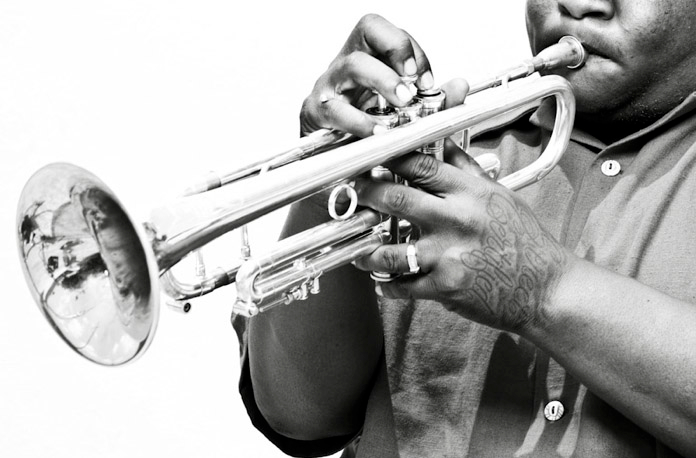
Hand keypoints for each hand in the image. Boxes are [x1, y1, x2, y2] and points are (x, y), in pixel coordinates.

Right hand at [300, 14, 465, 137]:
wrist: (324, 157)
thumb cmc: (358, 127)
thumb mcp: (399, 110)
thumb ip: (432, 99)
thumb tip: (459, 87)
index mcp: (366, 57)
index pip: (385, 31)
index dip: (409, 48)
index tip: (425, 79)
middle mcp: (346, 64)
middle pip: (368, 32)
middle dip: (398, 52)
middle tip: (414, 85)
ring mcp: (329, 85)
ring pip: (352, 65)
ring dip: (383, 81)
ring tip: (402, 104)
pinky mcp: (315, 113)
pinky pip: (336, 110)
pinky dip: (360, 122)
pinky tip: (378, 132)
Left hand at [353, 143, 568, 331]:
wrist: (545, 287)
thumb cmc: (525, 240)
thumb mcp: (500, 196)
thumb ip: (467, 171)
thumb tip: (444, 146)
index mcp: (470, 193)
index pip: (419, 165)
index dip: (388, 158)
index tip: (370, 158)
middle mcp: (456, 220)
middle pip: (395, 198)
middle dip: (367, 193)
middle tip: (355, 194)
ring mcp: (448, 256)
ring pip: (388, 251)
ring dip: (366, 250)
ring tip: (360, 249)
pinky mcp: (444, 288)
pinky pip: (402, 286)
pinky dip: (387, 286)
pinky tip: (383, 282)